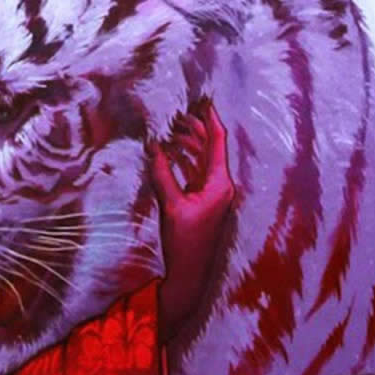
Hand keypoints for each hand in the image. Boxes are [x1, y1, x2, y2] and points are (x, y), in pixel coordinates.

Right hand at [148, 97, 235, 342]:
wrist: (189, 275)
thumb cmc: (184, 242)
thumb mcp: (171, 205)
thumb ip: (162, 172)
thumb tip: (153, 145)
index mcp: (220, 184)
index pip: (217, 142)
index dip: (210, 118)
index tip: (203, 99)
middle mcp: (221, 186)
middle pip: (210, 147)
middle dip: (195, 127)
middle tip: (178, 110)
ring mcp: (213, 194)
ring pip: (202, 159)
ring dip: (188, 143)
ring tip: (171, 127)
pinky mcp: (203, 202)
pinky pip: (195, 171)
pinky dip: (184, 159)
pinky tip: (170, 151)